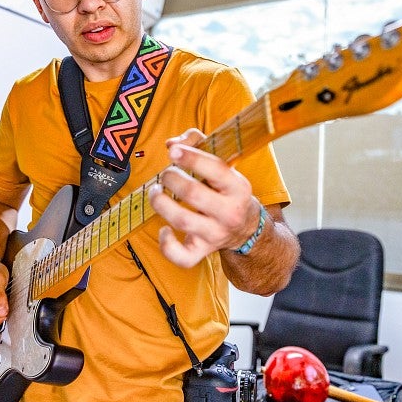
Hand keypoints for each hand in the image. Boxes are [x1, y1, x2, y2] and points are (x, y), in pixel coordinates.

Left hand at [148, 128, 261, 267]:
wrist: (245, 227)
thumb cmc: (226, 191)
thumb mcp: (223, 166)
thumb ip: (198, 145)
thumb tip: (172, 144)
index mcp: (238, 187)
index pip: (215, 169)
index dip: (190, 157)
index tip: (173, 151)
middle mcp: (229, 212)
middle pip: (193, 193)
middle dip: (172, 179)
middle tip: (166, 174)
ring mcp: (216, 234)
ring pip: (182, 221)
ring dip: (161, 203)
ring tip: (156, 192)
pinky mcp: (203, 251)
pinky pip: (183, 257)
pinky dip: (167, 246)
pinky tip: (163, 230)